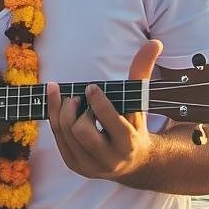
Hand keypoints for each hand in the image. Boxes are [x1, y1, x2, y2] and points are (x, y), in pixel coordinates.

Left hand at [47, 39, 162, 181]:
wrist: (132, 160)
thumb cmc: (134, 123)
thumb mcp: (140, 101)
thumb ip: (142, 72)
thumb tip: (154, 43)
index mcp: (129, 143)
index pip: (110, 122)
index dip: (98, 102)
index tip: (91, 88)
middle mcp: (110, 159)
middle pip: (82, 130)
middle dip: (77, 110)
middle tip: (79, 98)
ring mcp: (90, 166)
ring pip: (66, 133)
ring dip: (63, 111)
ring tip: (72, 100)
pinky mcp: (75, 165)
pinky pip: (57, 138)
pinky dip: (54, 116)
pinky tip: (57, 101)